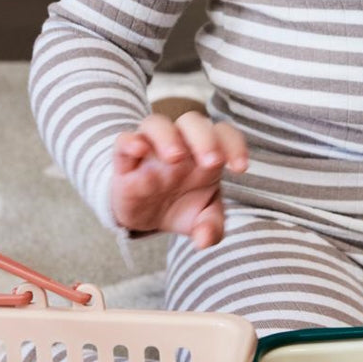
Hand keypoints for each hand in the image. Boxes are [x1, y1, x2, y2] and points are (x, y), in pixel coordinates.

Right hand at [111, 111, 247, 247]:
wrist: (145, 217)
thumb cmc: (181, 207)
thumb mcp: (201, 220)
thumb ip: (210, 227)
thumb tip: (204, 239)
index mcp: (205, 154)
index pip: (223, 134)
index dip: (235, 144)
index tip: (240, 168)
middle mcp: (179, 145)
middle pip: (192, 122)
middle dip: (205, 138)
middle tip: (212, 162)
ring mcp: (150, 151)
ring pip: (156, 124)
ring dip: (167, 137)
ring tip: (175, 158)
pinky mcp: (124, 163)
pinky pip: (123, 142)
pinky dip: (130, 141)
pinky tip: (139, 150)